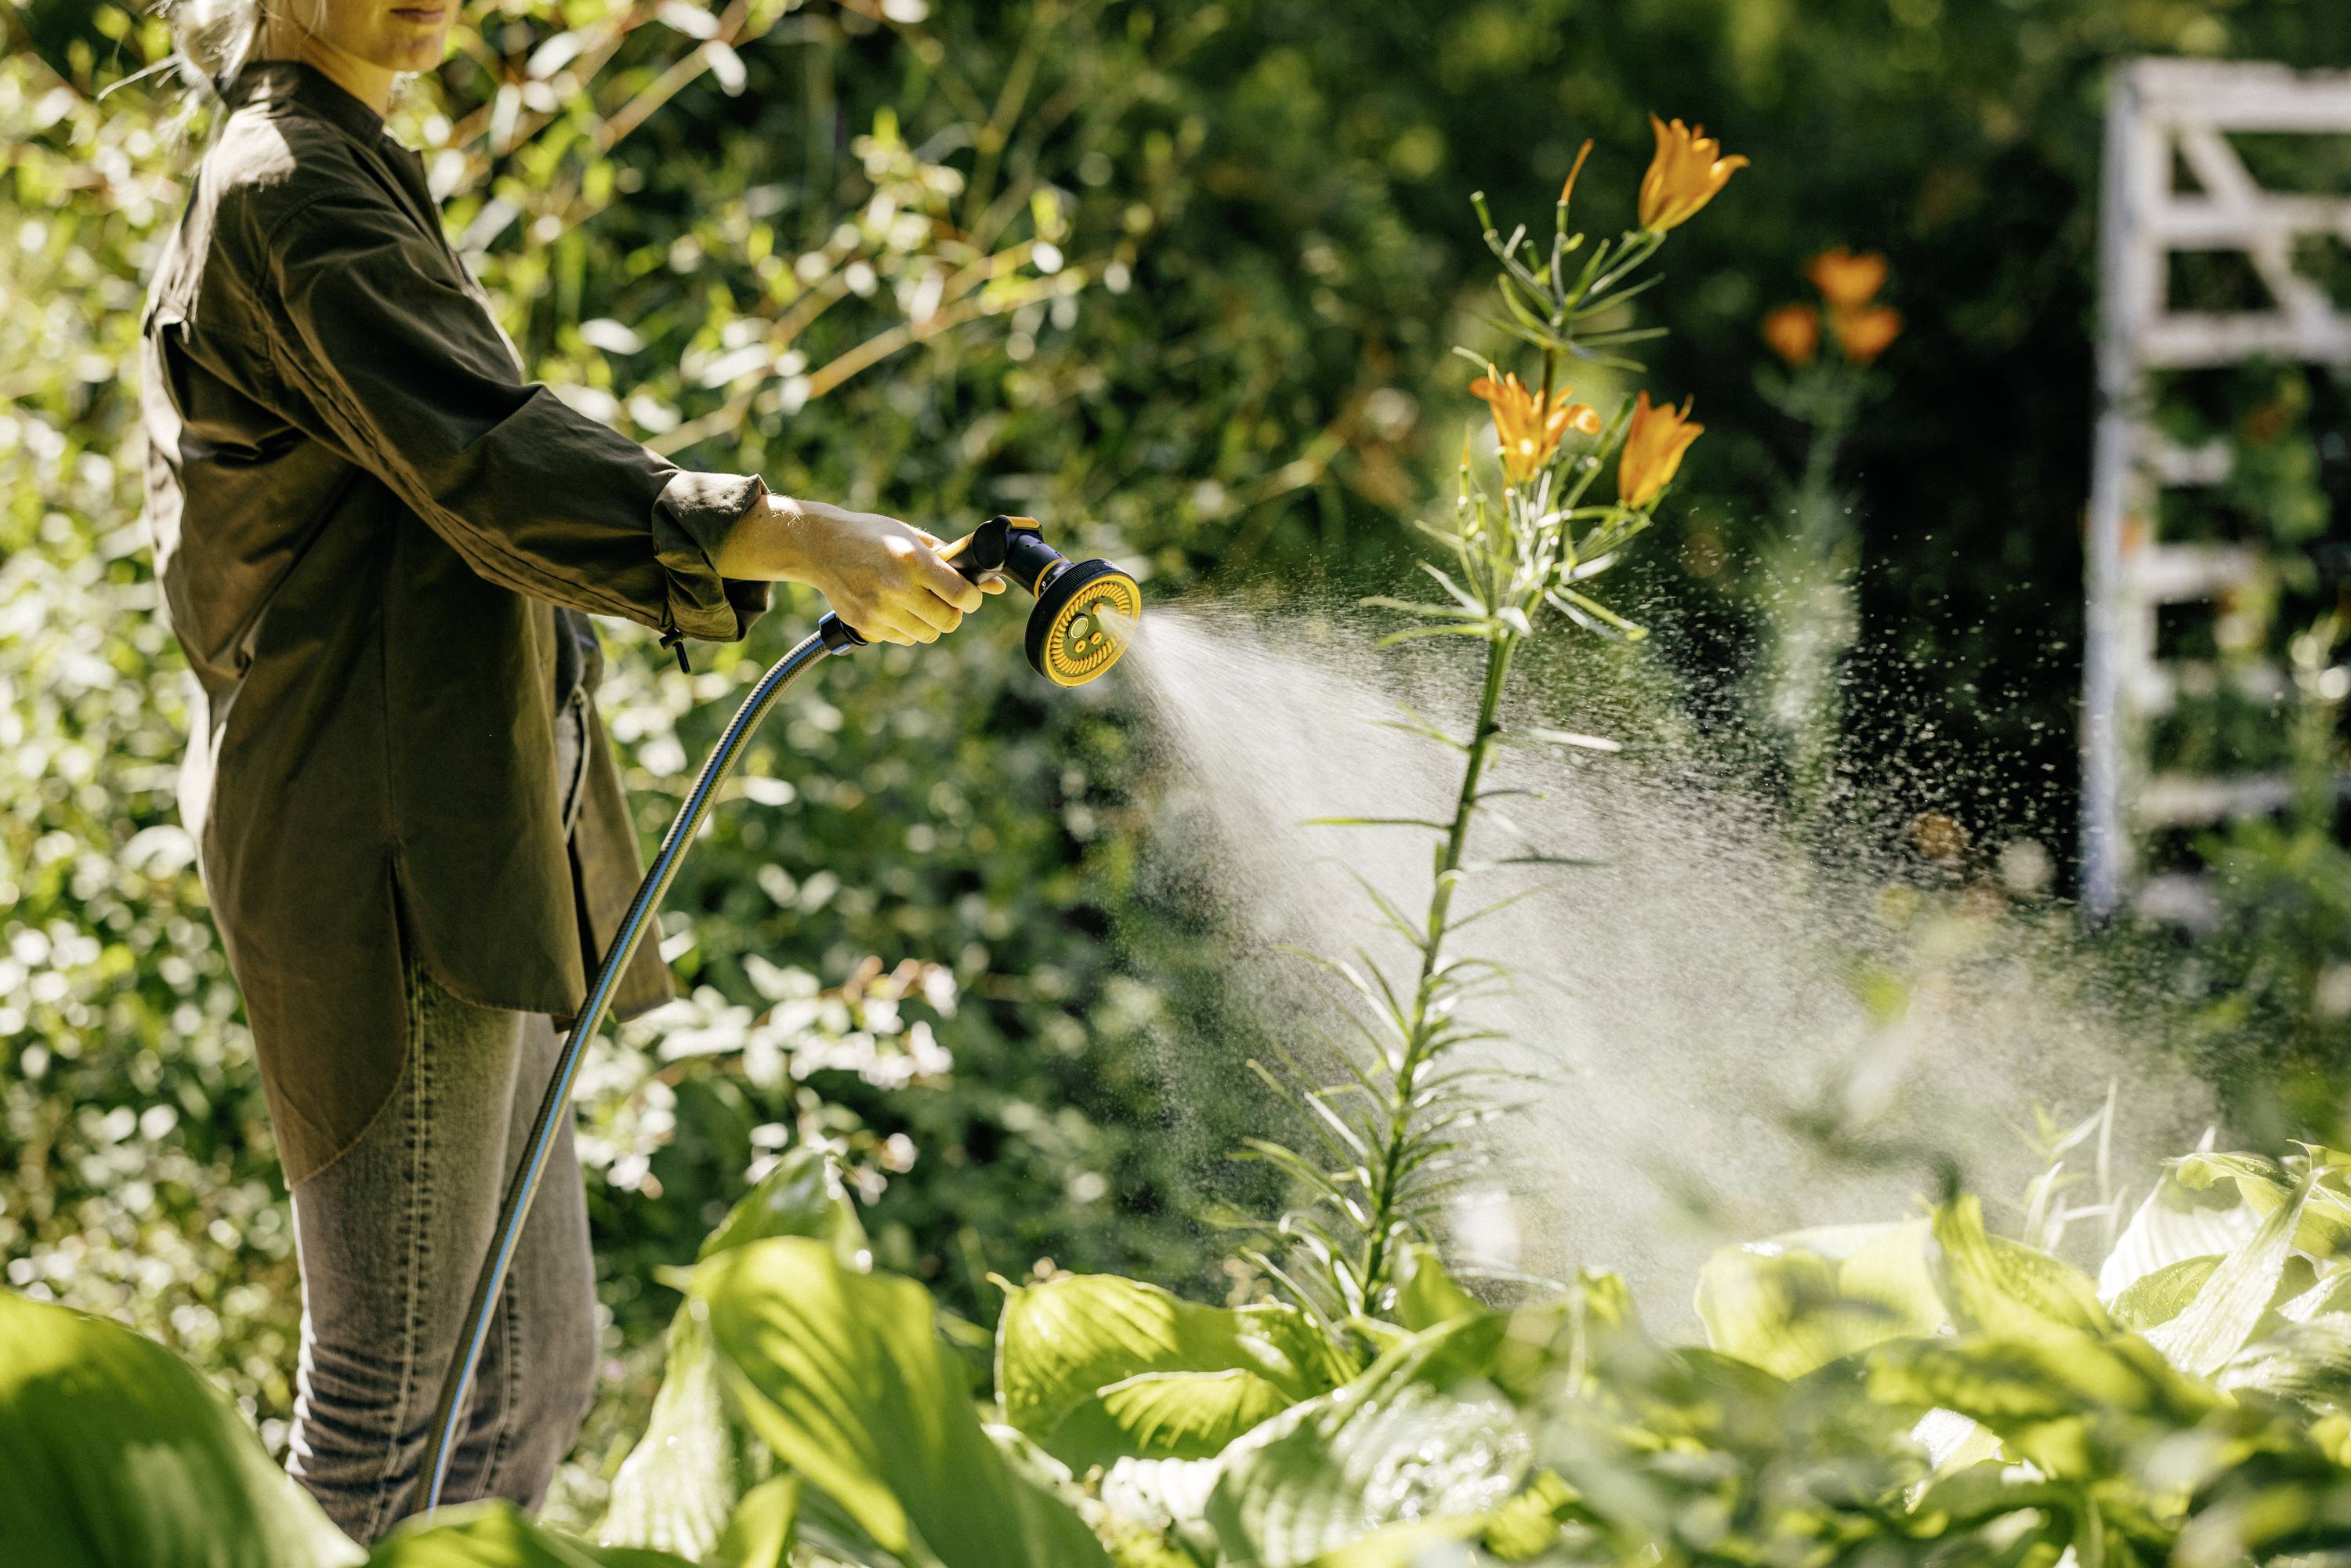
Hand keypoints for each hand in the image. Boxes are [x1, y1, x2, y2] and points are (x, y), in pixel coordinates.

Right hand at [714, 494, 1005, 644]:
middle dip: (953, 613)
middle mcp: (896, 587)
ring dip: (929, 622)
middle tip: (944, 600)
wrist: (819, 546)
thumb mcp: (911, 536)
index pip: (963, 596)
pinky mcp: (865, 625)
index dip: (972, 598)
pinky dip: (906, 628)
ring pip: (927, 635)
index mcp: (913, 560)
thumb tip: (995, 585)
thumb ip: (952, 560)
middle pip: (949, 622)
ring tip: (916, 601)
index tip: (969, 594)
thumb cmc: (873, 536)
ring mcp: (879, 610)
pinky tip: (894, 606)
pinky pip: (903, 639)